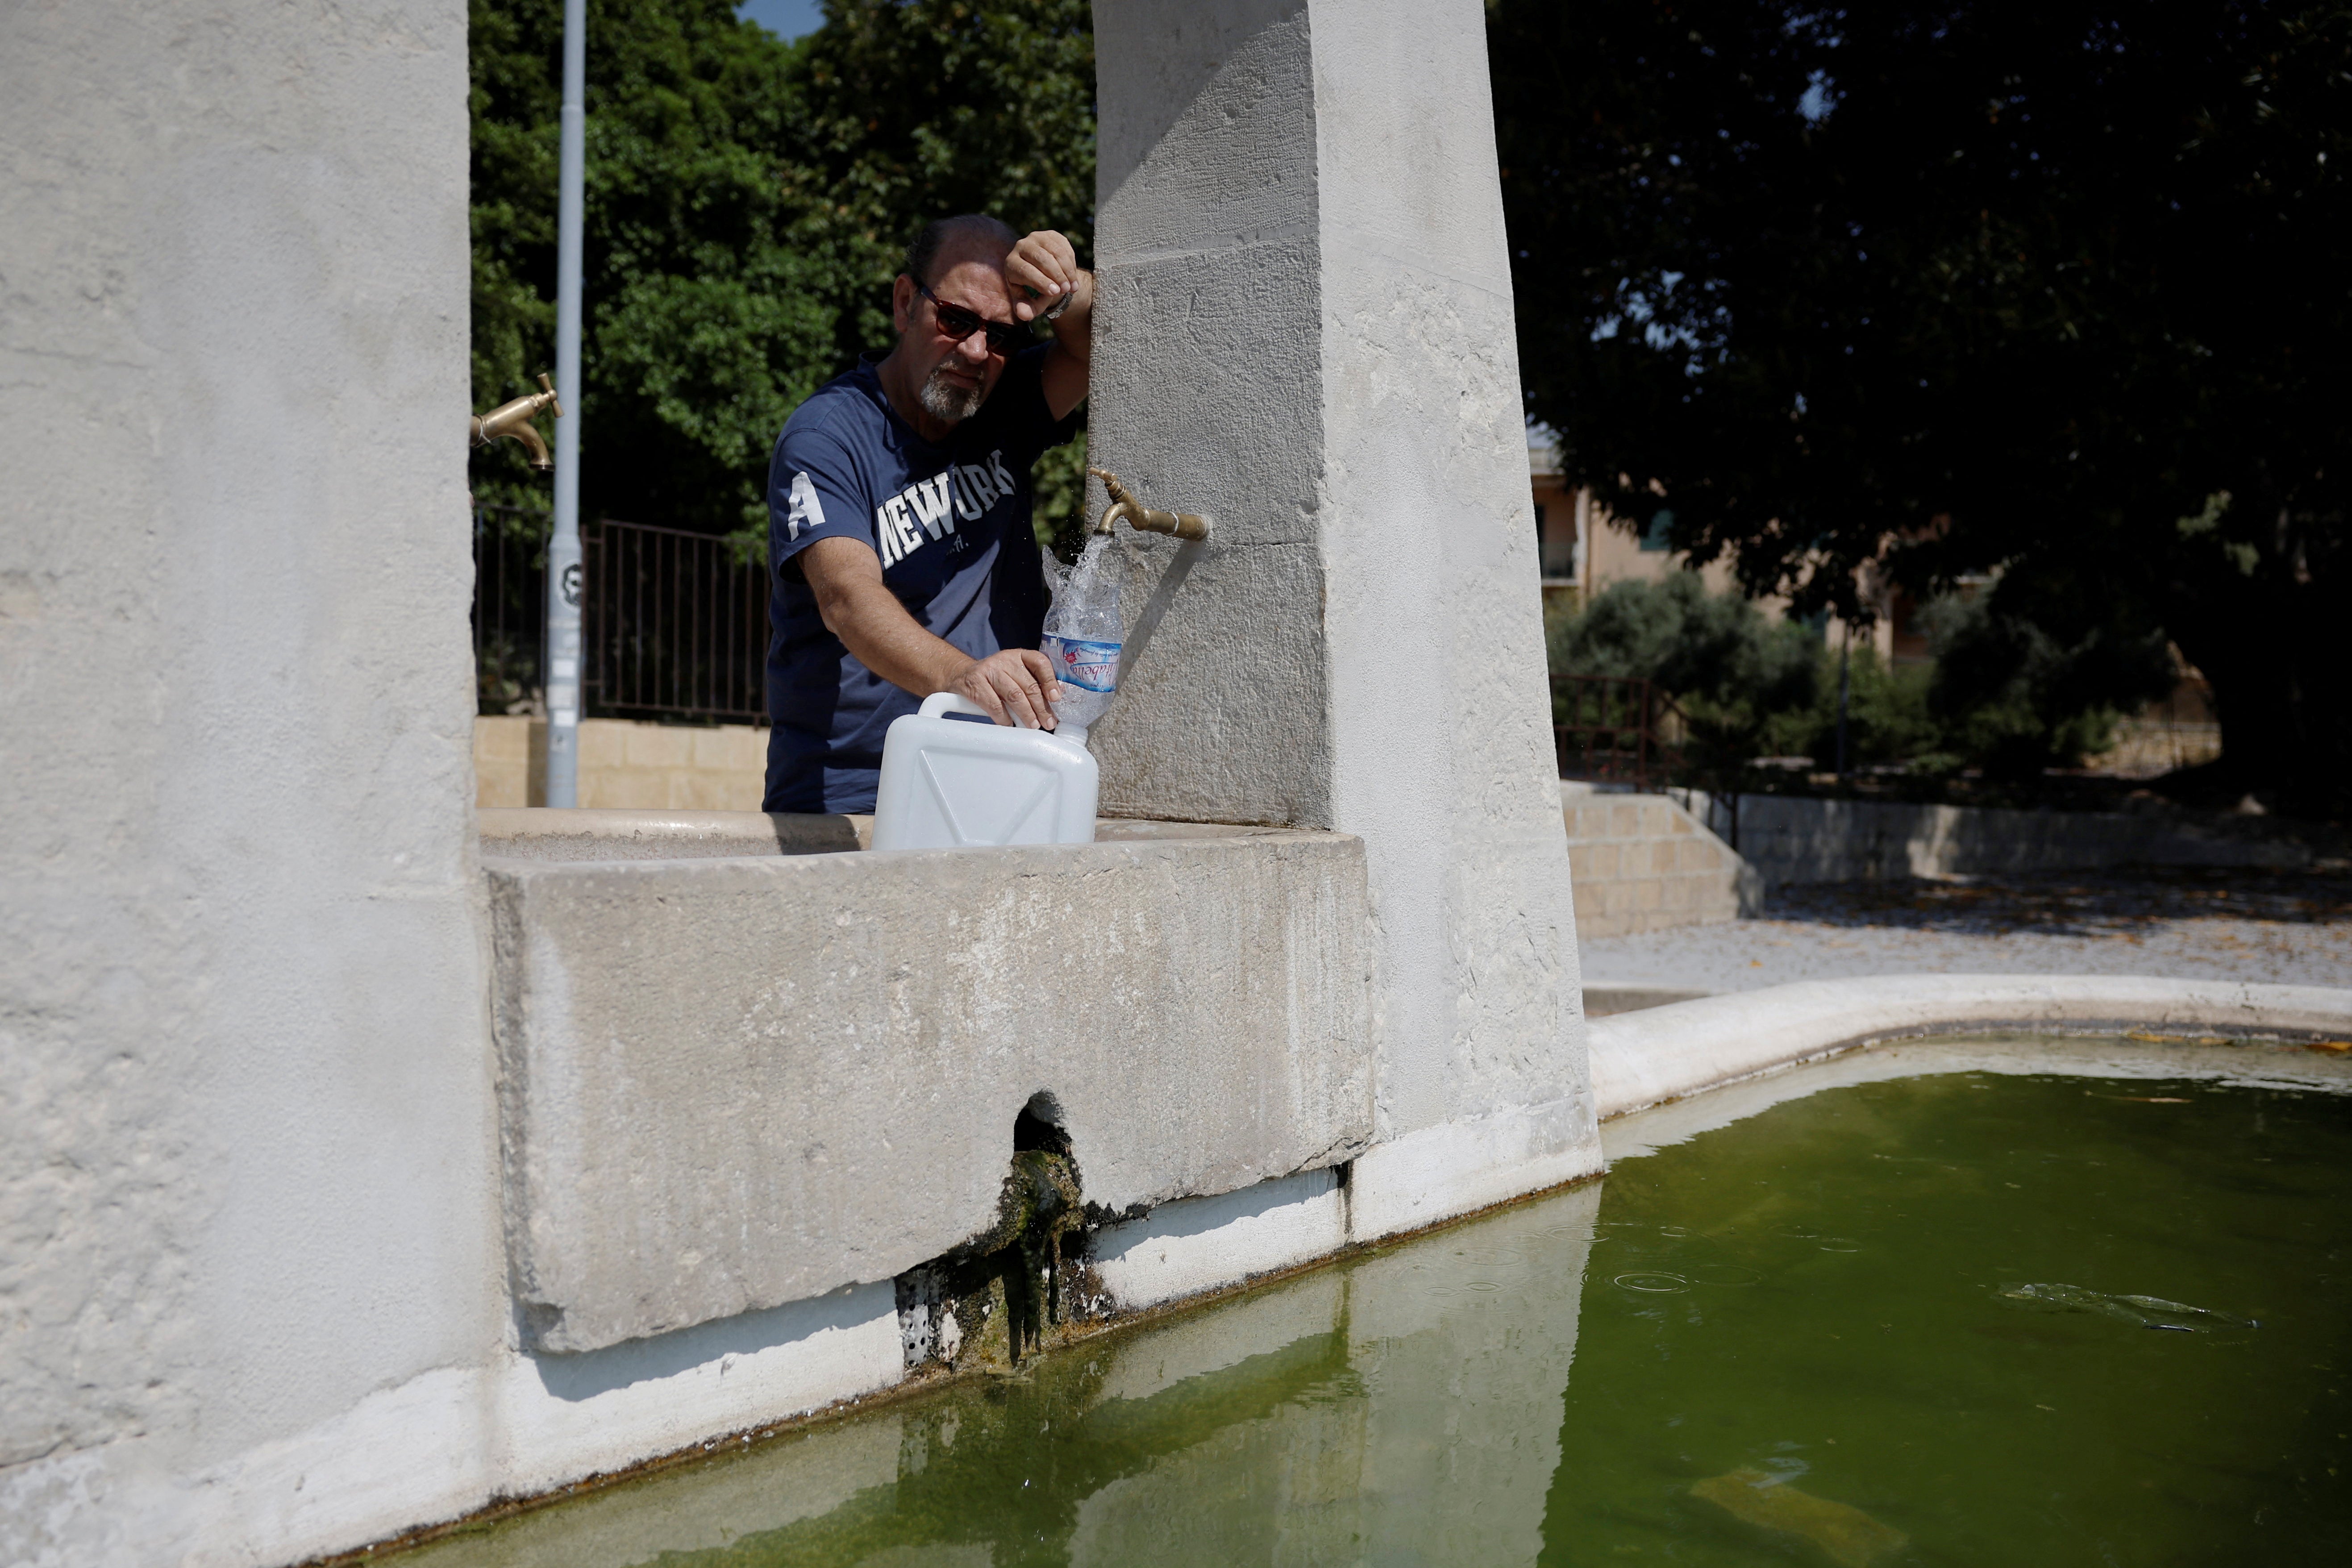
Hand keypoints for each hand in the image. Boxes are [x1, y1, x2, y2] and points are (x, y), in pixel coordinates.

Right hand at [946, 648, 1061, 729]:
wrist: (962, 675)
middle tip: (1048, 722)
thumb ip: (1033, 682)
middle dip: (1041, 707)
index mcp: (1019, 655)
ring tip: (1033, 725)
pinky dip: (1004, 718)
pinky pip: (994, 704)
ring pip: (1014, 695)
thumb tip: (1054, 699)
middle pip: (1028, 685)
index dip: (1050, 681)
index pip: (1040, 663)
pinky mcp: (976, 683)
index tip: (1055, 698)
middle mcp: (1005, 660)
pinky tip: (1010, 724)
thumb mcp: (1015, 673)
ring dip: (1026, 714)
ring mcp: (989, 670)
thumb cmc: (996, 678)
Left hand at [1005, 231, 1089, 323]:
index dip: (1040, 281)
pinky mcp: (1051, 235)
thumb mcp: (1030, 302)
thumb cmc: (1034, 291)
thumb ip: (1026, 309)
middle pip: (1040, 258)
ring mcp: (1036, 238)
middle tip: (1066, 290)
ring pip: (1055, 251)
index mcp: (1011, 264)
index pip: (1024, 270)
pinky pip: (1064, 247)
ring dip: (1067, 270)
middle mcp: (1021, 246)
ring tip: (1073, 286)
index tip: (1055, 292)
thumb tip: (1024, 315)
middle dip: (1056, 275)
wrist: (1045, 276)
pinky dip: (1071, 263)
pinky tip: (1072, 276)